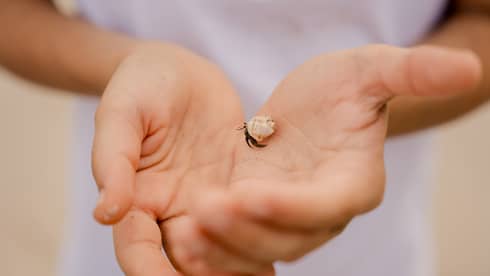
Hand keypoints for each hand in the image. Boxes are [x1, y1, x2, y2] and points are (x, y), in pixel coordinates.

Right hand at [91, 42, 274, 275]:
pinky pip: (247, 215)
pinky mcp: (234, 185)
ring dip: (237, 264)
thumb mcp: (121, 114)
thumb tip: (106, 214)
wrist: (176, 69)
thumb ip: (113, 161)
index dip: (150, 271)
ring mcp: (205, 199)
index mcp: (136, 196)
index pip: (137, 248)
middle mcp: (171, 207)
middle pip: (184, 259)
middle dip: (206, 275)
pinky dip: (261, 233)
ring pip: (220, 245)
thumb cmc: (141, 85)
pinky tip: (284, 244)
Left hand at [182, 45, 481, 269]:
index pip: (327, 206)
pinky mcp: (258, 216)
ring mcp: (288, 218)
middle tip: (204, 213)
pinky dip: (216, 247)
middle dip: (247, 232)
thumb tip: (470, 68)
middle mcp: (322, 211)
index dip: (293, 206)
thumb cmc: (341, 88)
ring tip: (187, 233)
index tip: (251, 194)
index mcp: (354, 183)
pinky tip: (184, 241)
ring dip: (225, 246)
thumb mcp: (370, 70)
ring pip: (260, 248)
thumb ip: (412, 73)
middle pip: (289, 238)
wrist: (309, 108)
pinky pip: (239, 242)